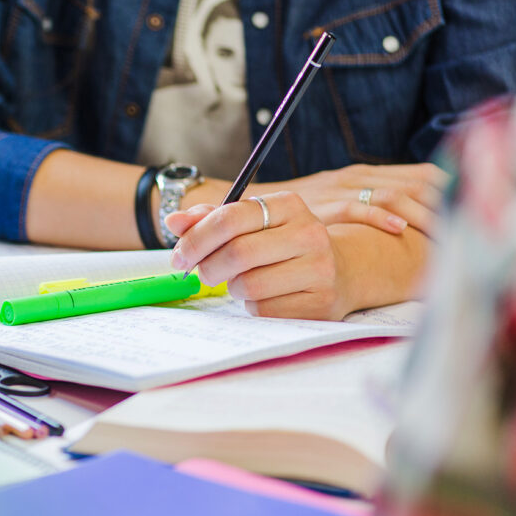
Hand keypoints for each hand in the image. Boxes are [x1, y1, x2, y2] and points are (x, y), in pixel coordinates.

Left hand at [166, 192, 350, 319]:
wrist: (341, 271)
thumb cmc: (281, 245)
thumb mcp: (251, 224)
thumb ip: (210, 220)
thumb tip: (173, 221)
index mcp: (288, 205)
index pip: (229, 218)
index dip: (195, 239)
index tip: (178, 257)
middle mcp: (309, 233)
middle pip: (237, 253)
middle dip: (209, 267)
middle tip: (204, 273)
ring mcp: (320, 269)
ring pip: (249, 285)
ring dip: (233, 288)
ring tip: (244, 281)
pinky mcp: (321, 303)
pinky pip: (264, 310)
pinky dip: (252, 306)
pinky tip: (265, 296)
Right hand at [250, 163, 448, 237]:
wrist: (246, 209)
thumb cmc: (293, 214)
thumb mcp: (333, 203)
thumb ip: (363, 205)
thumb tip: (407, 220)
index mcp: (364, 174)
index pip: (421, 175)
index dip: (447, 192)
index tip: (464, 213)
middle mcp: (356, 176)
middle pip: (416, 183)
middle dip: (444, 205)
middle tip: (461, 229)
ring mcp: (340, 188)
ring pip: (393, 193)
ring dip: (420, 214)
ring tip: (440, 234)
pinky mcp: (323, 203)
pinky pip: (357, 207)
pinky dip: (380, 216)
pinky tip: (397, 229)